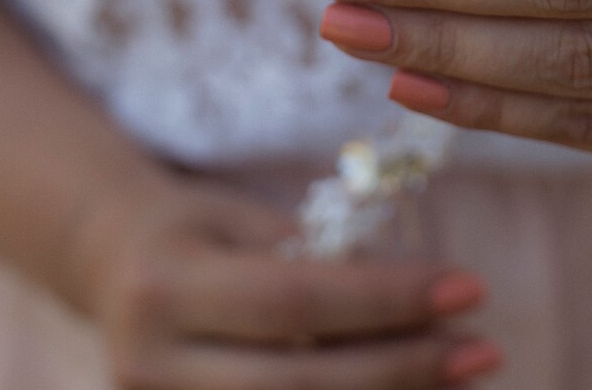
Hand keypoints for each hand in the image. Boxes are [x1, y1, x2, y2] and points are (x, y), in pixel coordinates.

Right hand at [72, 167, 500, 388]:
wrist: (109, 264)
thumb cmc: (191, 225)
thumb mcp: (240, 218)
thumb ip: (309, 258)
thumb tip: (410, 298)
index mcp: (169, 282)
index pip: (296, 297)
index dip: (386, 298)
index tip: (467, 286)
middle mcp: (153, 358)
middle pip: (301, 376)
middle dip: (403, 365)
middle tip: (482, 346)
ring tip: (460, 371)